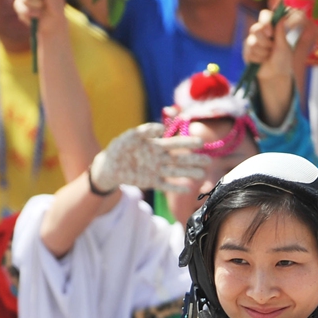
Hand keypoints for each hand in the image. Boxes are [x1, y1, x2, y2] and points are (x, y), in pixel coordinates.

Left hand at [89, 122, 207, 194]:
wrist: (108, 166)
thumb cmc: (119, 148)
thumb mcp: (130, 136)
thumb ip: (145, 131)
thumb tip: (161, 129)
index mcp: (156, 145)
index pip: (175, 144)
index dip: (187, 143)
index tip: (200, 143)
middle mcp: (159, 158)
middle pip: (179, 159)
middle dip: (194, 160)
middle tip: (209, 160)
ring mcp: (156, 170)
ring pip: (175, 172)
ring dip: (189, 173)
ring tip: (203, 174)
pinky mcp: (150, 182)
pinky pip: (165, 185)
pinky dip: (176, 187)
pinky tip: (188, 188)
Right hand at [245, 8, 303, 82]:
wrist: (275, 74)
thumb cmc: (282, 59)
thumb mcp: (284, 46)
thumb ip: (281, 31)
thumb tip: (282, 16)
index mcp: (271, 27)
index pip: (264, 15)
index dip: (266, 21)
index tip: (271, 33)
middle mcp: (260, 32)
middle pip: (255, 28)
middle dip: (265, 41)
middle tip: (272, 48)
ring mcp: (252, 41)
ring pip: (252, 42)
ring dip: (263, 52)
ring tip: (268, 56)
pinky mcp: (246, 52)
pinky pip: (249, 52)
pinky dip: (258, 58)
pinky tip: (262, 61)